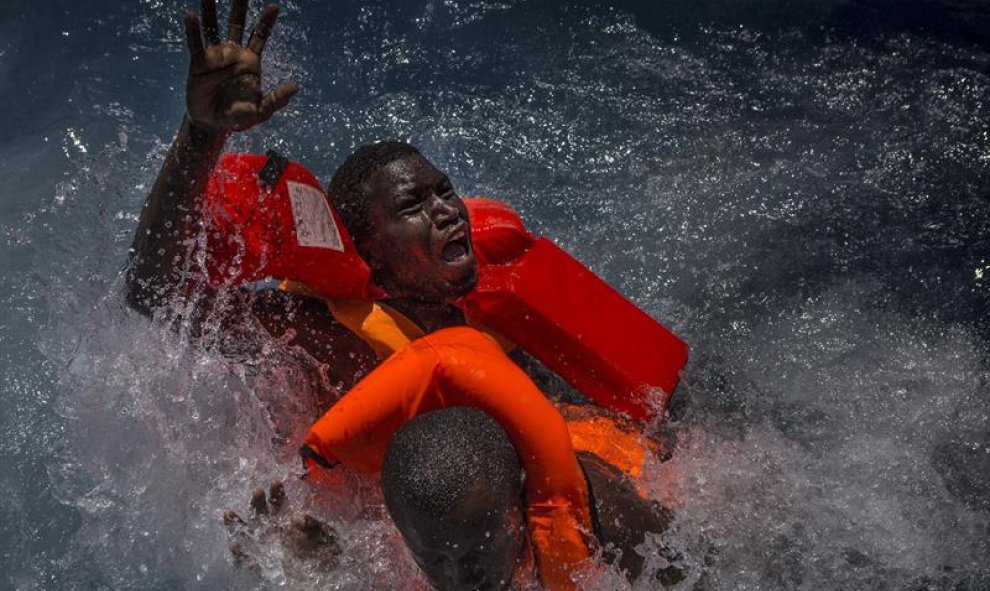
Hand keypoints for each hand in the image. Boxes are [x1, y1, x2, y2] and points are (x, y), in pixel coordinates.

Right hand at [183, 0, 298, 132]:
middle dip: (240, 7)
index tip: (275, 6)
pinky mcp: (199, 63)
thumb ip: (277, 99)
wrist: (211, 125)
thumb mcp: (260, 111)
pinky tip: (190, 15)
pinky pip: (196, 43)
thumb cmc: (238, 118)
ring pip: (213, 27)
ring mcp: (215, 56)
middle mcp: (233, 54)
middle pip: (237, 24)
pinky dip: (193, 30)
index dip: (266, 22)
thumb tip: (295, 86)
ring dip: (211, 10)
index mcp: (251, 63)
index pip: (260, 37)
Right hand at [225, 481, 340, 577]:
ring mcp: (267, 547)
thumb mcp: (328, 534)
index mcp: (289, 520)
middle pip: (261, 513)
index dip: (277, 492)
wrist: (326, 576)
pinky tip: (235, 545)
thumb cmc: (328, 551)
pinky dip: (240, 554)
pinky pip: (248, 559)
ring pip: (247, 533)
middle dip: (257, 501)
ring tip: (229, 513)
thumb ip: (314, 524)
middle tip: (257, 491)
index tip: (275, 482)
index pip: (280, 503)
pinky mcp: (263, 564)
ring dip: (238, 523)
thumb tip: (296, 517)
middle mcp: (275, 531)